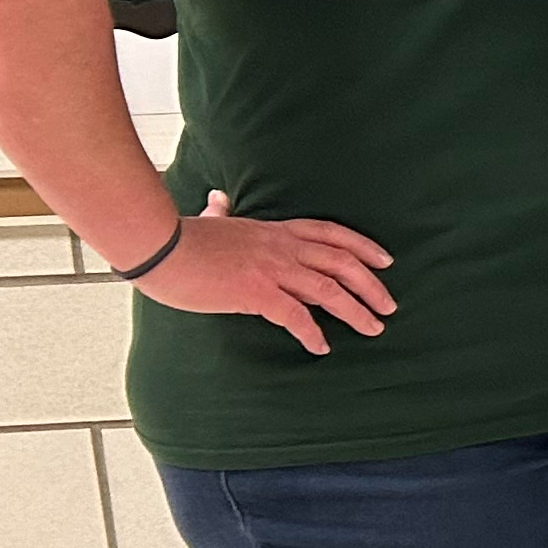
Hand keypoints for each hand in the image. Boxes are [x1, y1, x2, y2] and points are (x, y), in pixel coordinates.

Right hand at [132, 191, 395, 357]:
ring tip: (372, 328)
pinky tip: (321, 347)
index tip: (385, 261)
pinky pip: (294, 315)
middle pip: (342, 262)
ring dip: (355, 310)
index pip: (331, 233)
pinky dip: (312, 332)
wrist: (158, 246)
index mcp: (274, 231)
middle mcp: (281, 247)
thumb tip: (218, 200)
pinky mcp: (255, 292)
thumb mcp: (211, 221)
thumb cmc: (180, 238)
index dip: (363, 247)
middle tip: (389, 305)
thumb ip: (221, 213)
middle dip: (371, 285)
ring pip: (328, 289)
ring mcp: (270, 268)